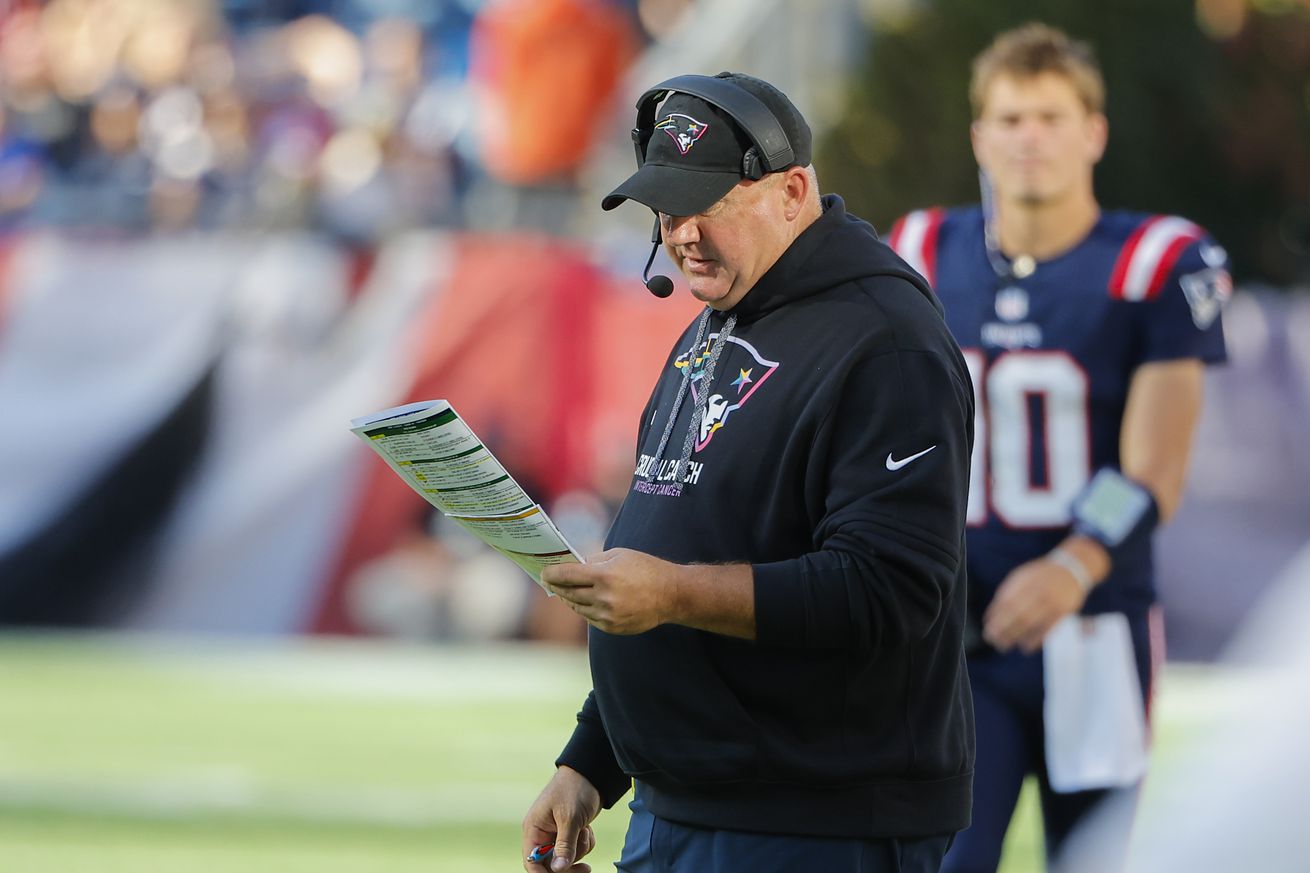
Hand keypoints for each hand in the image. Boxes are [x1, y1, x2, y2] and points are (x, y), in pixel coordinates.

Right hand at [522, 766, 600, 871]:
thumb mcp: (570, 817)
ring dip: (579, 849)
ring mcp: (556, 834)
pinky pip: (576, 849)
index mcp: (534, 829)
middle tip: (586, 868)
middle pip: (550, 864)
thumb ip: (564, 845)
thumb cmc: (574, 789)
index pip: (531, 861)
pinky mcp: (569, 832)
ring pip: (566, 857)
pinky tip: (587, 829)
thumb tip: (558, 870)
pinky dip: (584, 843)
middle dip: (568, 862)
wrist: (591, 774)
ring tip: (585, 831)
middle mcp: (542, 833)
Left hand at [541, 549, 679, 634]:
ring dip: (569, 599)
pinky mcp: (612, 628)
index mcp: (604, 576)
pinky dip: (584, 609)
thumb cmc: (645, 569)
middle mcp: (604, 598)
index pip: (567, 575)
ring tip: (564, 591)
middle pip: (569, 593)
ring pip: (577, 607)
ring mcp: (608, 616)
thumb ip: (594, 561)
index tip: (543, 572)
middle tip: (548, 581)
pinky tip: (582, 602)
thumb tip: (573, 566)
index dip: (551, 573)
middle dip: (557, 586)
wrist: (671, 595)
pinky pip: (590, 618)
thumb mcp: (619, 555)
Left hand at [982, 556, 1088, 653]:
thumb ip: (1006, 593)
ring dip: (1015, 636)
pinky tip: (1025, 647)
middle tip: (992, 640)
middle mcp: (1037, 591)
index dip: (995, 616)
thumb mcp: (1021, 577)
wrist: (1071, 569)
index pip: (1006, 601)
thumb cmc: (1039, 577)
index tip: (987, 627)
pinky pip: (1047, 628)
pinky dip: (1034, 640)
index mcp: (1024, 581)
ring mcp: (1050, 602)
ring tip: (1003, 646)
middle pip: (1016, 613)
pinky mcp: (1062, 612)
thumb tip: (990, 616)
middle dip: (1002, 629)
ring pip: (1030, 622)